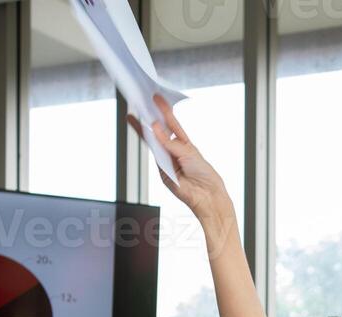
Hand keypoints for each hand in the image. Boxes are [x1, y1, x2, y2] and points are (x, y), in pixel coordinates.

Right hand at [127, 94, 229, 224]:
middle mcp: (174, 150)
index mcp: (184, 143)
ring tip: (135, 115)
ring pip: (152, 142)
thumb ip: (171, 142)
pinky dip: (149, 144)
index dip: (164, 110)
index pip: (172, 123)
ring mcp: (166, 159)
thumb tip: (154, 128)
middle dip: (149, 117)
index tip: (156, 97)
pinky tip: (145, 133)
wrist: (206, 194)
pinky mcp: (161, 170)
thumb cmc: (204, 173)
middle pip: (159, 131)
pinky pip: (153, 155)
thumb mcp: (189, 152)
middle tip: (140, 103)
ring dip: (143, 129)